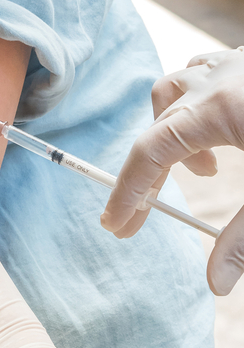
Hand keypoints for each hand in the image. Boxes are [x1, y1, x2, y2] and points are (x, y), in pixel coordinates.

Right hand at [101, 47, 243, 295]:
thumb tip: (215, 284)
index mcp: (217, 108)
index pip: (151, 152)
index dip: (128, 192)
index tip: (116, 226)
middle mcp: (218, 78)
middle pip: (158, 119)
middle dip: (151, 166)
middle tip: (152, 209)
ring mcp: (237, 63)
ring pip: (179, 86)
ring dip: (175, 128)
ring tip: (204, 170)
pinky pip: (206, 73)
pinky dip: (200, 104)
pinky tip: (226, 132)